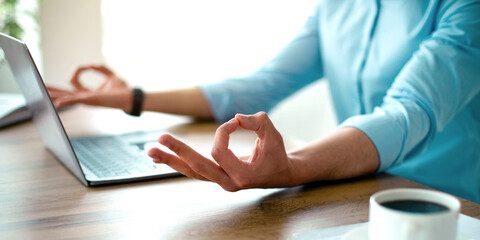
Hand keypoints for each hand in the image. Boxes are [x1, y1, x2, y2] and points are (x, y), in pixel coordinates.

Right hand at [47, 65, 132, 111]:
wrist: (131, 96)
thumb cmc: (123, 89)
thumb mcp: (111, 75)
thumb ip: (101, 69)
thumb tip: (90, 64)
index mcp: (88, 92)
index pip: (74, 80)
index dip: (78, 70)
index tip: (88, 66)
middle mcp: (85, 97)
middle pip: (65, 93)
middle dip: (54, 90)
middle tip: (41, 86)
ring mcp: (87, 100)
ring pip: (67, 97)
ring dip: (55, 94)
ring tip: (44, 91)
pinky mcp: (91, 101)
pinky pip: (75, 101)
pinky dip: (66, 101)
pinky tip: (57, 103)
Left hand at [147, 112, 296, 190]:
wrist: (280, 174)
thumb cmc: (276, 154)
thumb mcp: (273, 135)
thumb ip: (258, 122)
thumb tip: (237, 118)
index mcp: (243, 175)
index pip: (220, 151)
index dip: (224, 131)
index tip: (237, 122)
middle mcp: (228, 183)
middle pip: (197, 167)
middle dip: (178, 151)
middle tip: (160, 138)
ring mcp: (220, 181)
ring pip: (191, 172)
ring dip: (170, 160)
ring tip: (150, 152)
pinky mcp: (215, 176)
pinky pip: (193, 171)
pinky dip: (177, 163)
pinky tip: (161, 157)